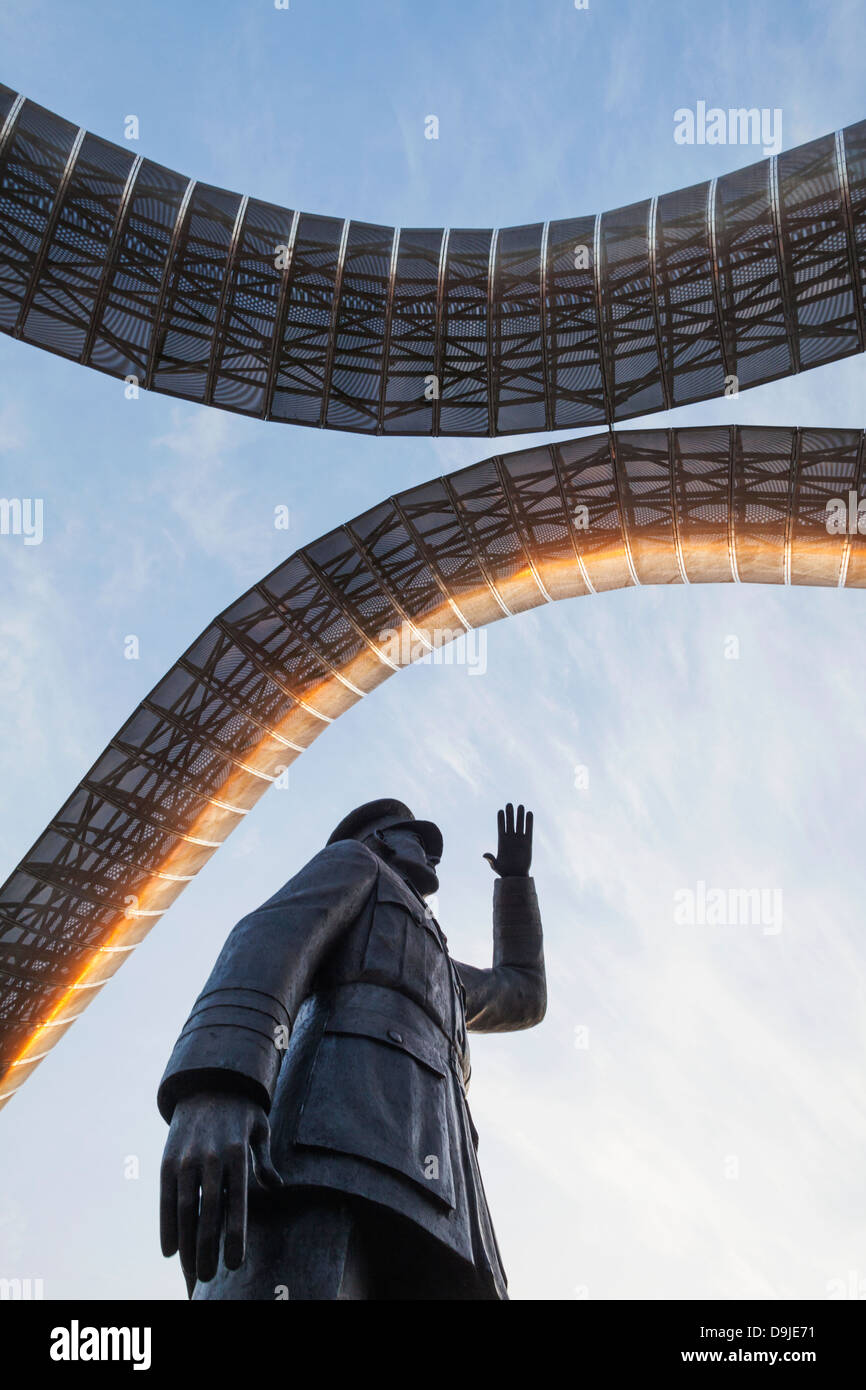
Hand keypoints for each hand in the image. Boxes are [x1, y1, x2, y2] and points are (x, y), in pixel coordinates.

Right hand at [160, 1091, 281, 1290]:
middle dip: (209, 1249)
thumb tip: (277, 1187)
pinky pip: (165, 1198)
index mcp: (237, 1153)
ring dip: (187, 1245)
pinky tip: (169, 1250)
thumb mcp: (260, 1129)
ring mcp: (186, 1159)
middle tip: (209, 1280)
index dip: (235, 1235)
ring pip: (184, 1210)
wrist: (207, 1081)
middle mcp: (211, 1158)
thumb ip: (264, 1161)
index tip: (234, 1263)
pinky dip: (166, 1225)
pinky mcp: (168, 1159)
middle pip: (209, 1213)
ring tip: (191, 1273)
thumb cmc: (241, 1111)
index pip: (236, 1202)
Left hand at [483, 802, 532, 876]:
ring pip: (519, 825)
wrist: (516, 876)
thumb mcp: (496, 866)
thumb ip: (491, 860)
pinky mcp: (528, 843)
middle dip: (510, 814)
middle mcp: (510, 839)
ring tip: (520, 806)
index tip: (500, 811)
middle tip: (509, 804)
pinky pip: (528, 830)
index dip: (501, 819)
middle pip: (510, 823)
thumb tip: (484, 855)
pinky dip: (529, 822)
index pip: (501, 827)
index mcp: (501, 842)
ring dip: (519, 816)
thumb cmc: (504, 871)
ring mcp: (519, 840)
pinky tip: (529, 814)